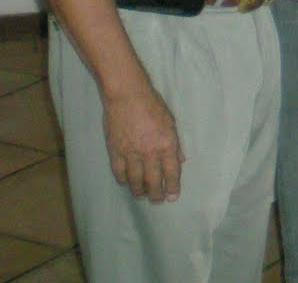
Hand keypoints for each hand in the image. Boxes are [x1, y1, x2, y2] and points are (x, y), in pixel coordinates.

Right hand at [103, 85, 183, 201]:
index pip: (172, 172)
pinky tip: (126, 183)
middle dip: (156, 194)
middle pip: (153, 181)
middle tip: (157, 201)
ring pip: (135, 180)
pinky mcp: (115, 151)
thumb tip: (180, 160)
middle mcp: (150, 152)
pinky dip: (123, 180)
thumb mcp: (171, 122)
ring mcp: (131, 153)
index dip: (173, 187)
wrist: (127, 96)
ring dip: (139, 191)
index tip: (173, 197)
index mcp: (167, 144)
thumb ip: (175, 143)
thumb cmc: (153, 105)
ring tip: (142, 195)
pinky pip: (119, 172)